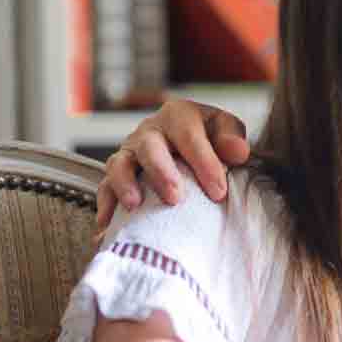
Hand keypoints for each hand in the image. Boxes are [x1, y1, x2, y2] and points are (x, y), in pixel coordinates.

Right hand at [96, 100, 252, 228]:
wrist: (187, 145)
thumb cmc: (208, 138)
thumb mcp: (224, 130)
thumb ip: (231, 137)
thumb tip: (237, 151)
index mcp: (178, 116)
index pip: (189, 136)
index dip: (203, 163)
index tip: (218, 192)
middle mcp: (149, 132)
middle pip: (149, 147)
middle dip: (161, 172)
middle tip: (174, 198)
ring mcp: (130, 152)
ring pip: (119, 164)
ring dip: (125, 185)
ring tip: (134, 205)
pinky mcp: (117, 174)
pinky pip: (105, 187)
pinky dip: (106, 206)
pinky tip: (108, 226)